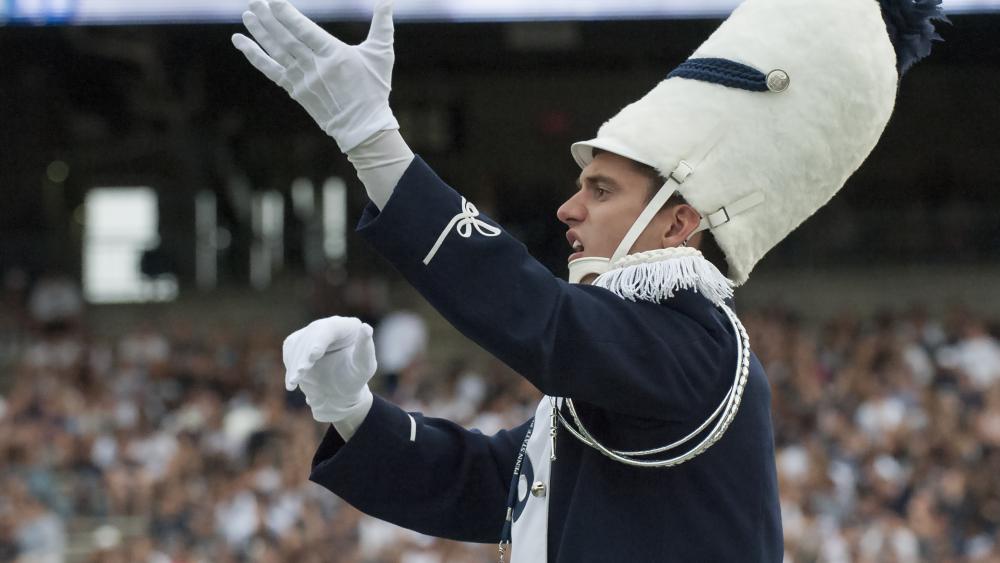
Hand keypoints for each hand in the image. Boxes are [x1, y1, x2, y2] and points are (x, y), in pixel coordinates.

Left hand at [232, 0, 397, 152]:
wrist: (363, 127)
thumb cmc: (374, 88)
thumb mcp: (382, 54)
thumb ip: (383, 25)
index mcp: (335, 56)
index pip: (305, 31)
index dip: (287, 15)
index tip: (274, 0)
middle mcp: (315, 67)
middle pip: (286, 39)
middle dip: (268, 19)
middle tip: (254, 1)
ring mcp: (302, 80)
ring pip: (276, 52)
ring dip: (259, 32)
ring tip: (247, 15)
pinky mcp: (295, 90)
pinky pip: (270, 70)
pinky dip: (254, 56)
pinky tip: (241, 41)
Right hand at [283, 316, 376, 422]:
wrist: (339, 393)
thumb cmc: (355, 378)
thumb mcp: (364, 367)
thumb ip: (365, 348)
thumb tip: (366, 327)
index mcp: (349, 327)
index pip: (331, 328)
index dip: (320, 340)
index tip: (313, 355)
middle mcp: (330, 326)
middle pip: (312, 334)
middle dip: (304, 354)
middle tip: (301, 372)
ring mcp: (313, 333)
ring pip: (298, 343)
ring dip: (294, 362)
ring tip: (294, 382)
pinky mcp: (299, 343)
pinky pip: (290, 351)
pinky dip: (290, 367)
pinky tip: (292, 382)